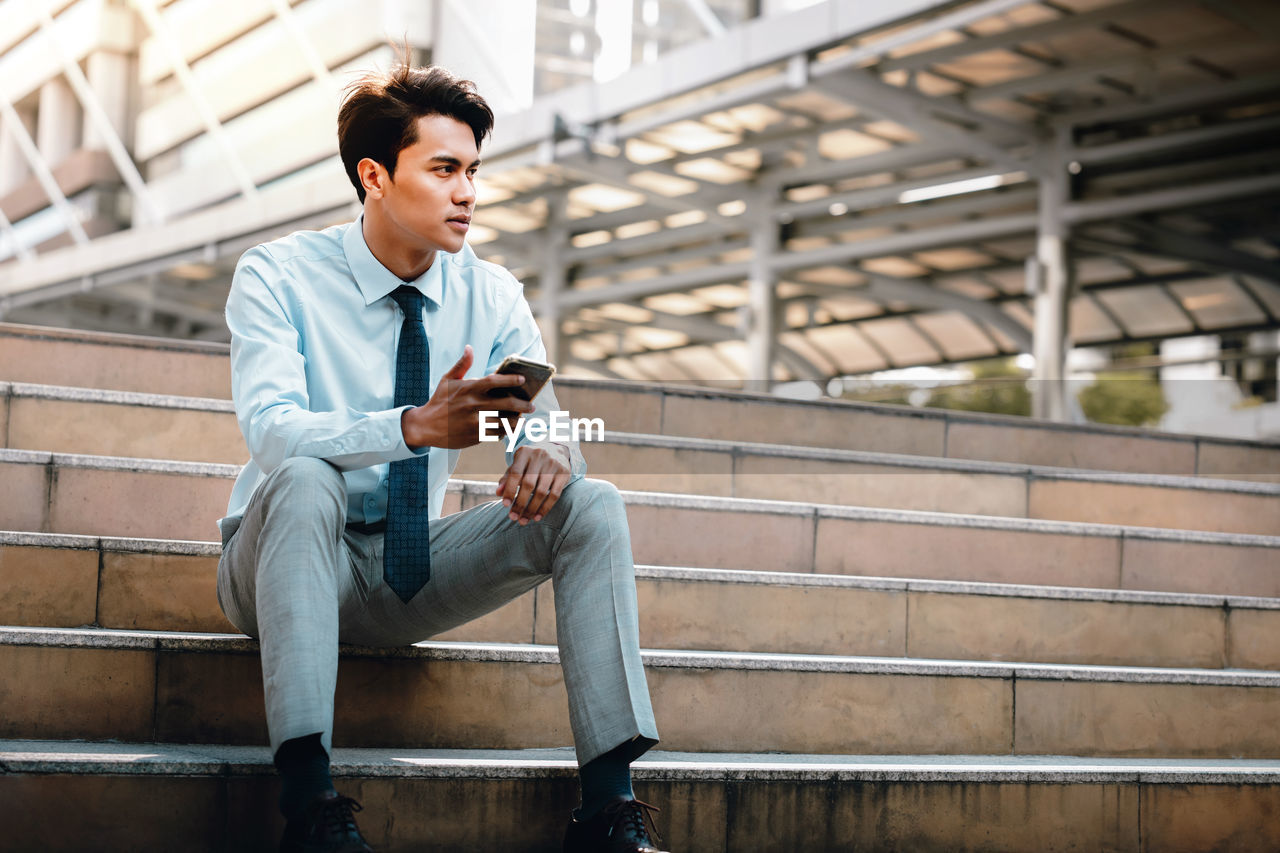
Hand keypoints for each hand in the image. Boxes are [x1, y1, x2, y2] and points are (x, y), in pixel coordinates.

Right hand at [400, 345, 535, 448]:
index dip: (511, 379)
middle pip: (507, 403)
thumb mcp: (447, 381)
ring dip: (517, 420)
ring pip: (505, 421)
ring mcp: (476, 422)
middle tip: (532, 405)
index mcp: (469, 389)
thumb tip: (469, 348)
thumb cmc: (439, 401)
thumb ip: (461, 365)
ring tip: (522, 419)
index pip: (495, 381)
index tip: (523, 379)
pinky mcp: (476, 436)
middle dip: (523, 404)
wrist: (425, 427)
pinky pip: (497, 434)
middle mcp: (474, 405)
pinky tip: (509, 428)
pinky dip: (505, 431)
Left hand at [496, 443, 571, 524]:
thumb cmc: (530, 462)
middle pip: (528, 484)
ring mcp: (553, 464)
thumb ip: (507, 478)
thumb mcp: (518, 464)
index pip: (515, 473)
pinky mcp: (564, 473)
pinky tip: (537, 517)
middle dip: (520, 503)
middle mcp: (540, 456)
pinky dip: (545, 508)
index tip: (505, 505)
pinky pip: (554, 495)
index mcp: (525, 452)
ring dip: (531, 509)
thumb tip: (498, 493)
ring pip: (541, 492)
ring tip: (524, 520)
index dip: (509, 490)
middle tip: (513, 517)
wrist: (555, 450)